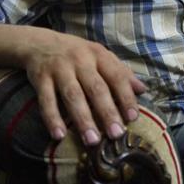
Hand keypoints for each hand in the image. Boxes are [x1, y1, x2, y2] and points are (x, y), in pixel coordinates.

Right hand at [23, 30, 146, 145]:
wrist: (40, 43)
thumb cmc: (78, 53)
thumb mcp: (101, 56)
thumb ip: (121, 72)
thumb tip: (143, 90)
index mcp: (99, 55)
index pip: (117, 76)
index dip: (125, 97)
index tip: (133, 117)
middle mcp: (81, 60)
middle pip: (96, 88)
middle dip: (107, 112)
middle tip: (116, 134)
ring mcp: (60, 69)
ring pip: (73, 96)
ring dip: (83, 119)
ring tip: (92, 140)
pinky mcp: (40, 78)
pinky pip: (46, 100)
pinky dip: (52, 118)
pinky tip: (59, 135)